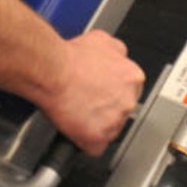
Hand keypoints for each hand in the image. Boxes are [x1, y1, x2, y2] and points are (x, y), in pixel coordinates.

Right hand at [44, 29, 145, 155]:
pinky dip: (84, 140)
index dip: (112, 92)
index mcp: (133, 78)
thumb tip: (118, 56)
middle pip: (121, 112)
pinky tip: (76, 126)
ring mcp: (114, 122)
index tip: (102, 92)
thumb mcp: (102, 40)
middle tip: (87, 101)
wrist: (53, 71)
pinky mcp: (98, 139)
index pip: (129, 92)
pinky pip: (95, 147)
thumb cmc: (71, 58)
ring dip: (96, 124)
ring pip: (109, 130)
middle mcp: (128, 101)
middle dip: (106, 109)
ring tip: (78, 111)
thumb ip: (117, 51)